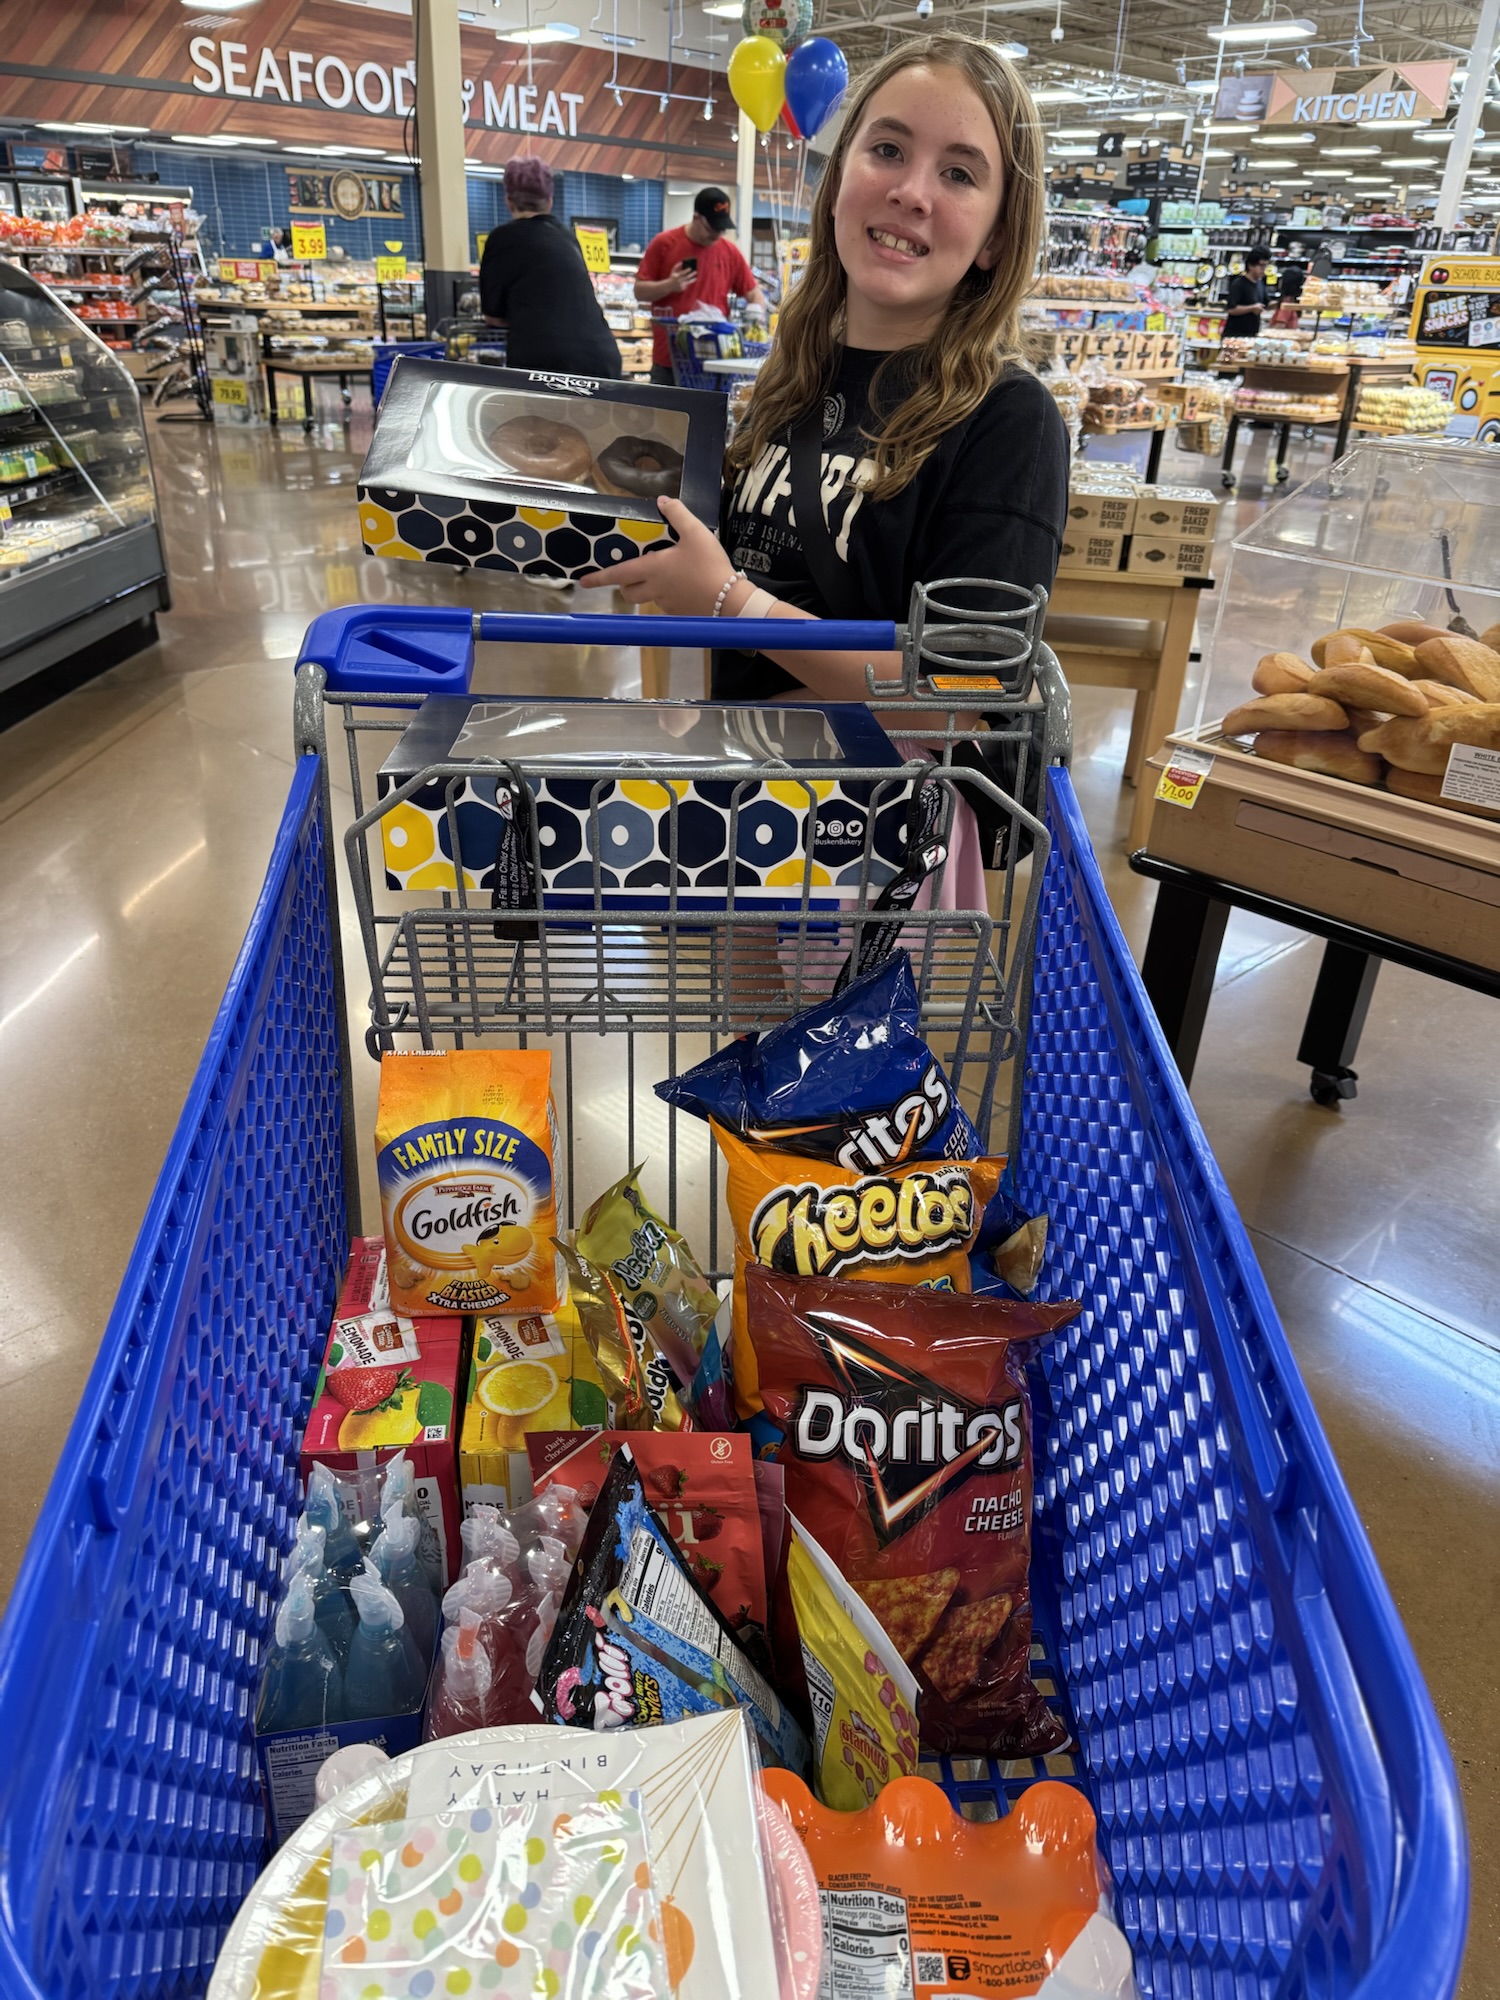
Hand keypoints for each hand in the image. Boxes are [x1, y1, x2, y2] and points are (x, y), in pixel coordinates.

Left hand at [577, 496, 734, 614]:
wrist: (731, 600)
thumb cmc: (710, 565)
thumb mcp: (696, 532)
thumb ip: (678, 514)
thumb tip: (662, 500)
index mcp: (652, 569)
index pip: (618, 574)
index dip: (599, 578)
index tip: (583, 581)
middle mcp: (654, 589)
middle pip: (628, 591)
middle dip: (624, 584)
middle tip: (630, 573)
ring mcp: (666, 604)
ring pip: (646, 598)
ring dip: (646, 589)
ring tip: (662, 577)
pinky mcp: (679, 613)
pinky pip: (664, 605)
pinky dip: (666, 596)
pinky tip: (682, 587)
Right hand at [671, 262, 696, 292]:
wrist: (669, 286)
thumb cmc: (672, 277)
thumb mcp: (673, 271)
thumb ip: (677, 266)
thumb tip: (682, 262)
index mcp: (677, 276)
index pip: (683, 273)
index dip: (687, 270)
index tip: (690, 268)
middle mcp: (679, 281)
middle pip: (687, 277)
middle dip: (692, 274)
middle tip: (696, 271)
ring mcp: (681, 285)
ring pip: (688, 282)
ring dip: (693, 280)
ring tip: (695, 278)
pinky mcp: (682, 289)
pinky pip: (686, 285)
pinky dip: (687, 283)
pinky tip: (687, 282)